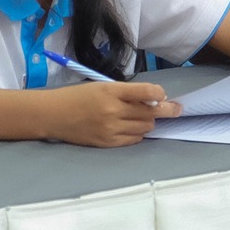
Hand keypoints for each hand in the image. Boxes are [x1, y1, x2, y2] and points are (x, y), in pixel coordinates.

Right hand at [45, 81, 180, 147]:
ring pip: (146, 127)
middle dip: (165, 110)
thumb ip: (126, 92)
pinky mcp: (108, 143)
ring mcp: (111, 129)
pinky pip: (135, 139)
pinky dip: (138, 133)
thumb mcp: (102, 86)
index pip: (146, 92)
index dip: (161, 94)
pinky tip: (133, 127)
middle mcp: (113, 110)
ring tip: (144, 116)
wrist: (54, 115)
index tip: (165, 95)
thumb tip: (154, 98)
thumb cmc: (78, 96)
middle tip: (175, 108)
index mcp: (111, 91)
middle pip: (151, 112)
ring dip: (149, 121)